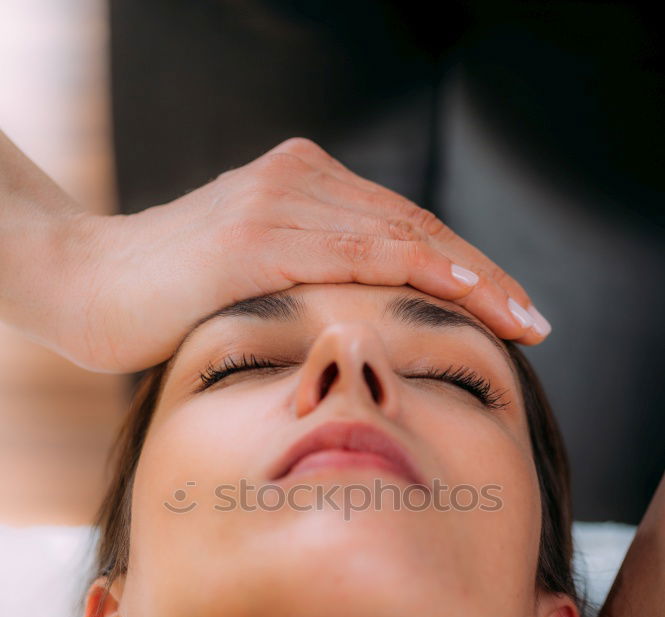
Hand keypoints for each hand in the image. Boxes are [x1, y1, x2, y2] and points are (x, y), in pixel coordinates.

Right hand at [21, 137, 549, 373]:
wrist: (83, 284)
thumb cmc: (164, 302)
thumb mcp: (252, 287)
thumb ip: (305, 292)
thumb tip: (360, 340)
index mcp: (301, 191)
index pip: (403, 227)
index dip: (464, 269)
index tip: (511, 312)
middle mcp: (298, 181)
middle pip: (417, 226)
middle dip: (485, 277)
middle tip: (535, 321)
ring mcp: (279, 202)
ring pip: (401, 234)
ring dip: (472, 278)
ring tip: (522, 319)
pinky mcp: (256, 234)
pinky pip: (357, 250)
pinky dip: (418, 270)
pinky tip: (465, 294)